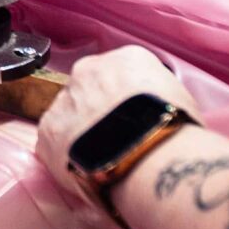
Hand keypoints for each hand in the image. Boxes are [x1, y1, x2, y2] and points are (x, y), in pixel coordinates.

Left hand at [35, 46, 196, 215]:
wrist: (149, 154)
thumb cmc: (174, 130)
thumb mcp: (180, 98)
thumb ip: (159, 95)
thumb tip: (157, 110)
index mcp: (125, 58)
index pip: (118, 73)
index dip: (123, 99)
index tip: (129, 117)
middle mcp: (89, 70)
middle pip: (88, 89)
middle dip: (97, 111)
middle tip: (113, 139)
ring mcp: (64, 99)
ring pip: (68, 114)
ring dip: (79, 132)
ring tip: (99, 159)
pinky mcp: (48, 131)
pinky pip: (52, 141)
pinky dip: (64, 155)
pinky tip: (84, 169)